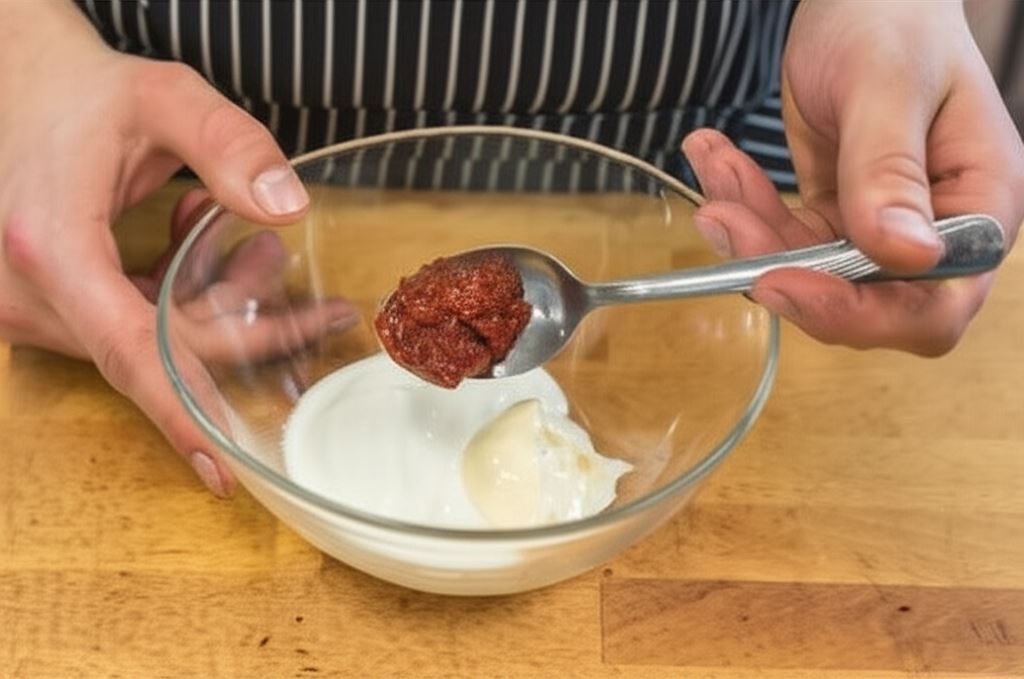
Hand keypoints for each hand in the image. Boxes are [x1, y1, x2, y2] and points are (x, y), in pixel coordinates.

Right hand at [0, 2, 349, 494]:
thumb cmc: (84, 93)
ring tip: (248, 240)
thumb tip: (289, 209)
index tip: (223, 467)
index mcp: (53, 249)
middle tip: (300, 280)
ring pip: (152, 340)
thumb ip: (229, 144)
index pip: (130, 353)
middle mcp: (33, 293)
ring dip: (213, 297)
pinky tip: (194, 232)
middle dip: (243, 320)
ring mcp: (34, 306)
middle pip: (162, 348)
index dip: (182, 412)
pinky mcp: (49, 305)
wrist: (20, 84)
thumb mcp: (165, 97)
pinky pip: (131, 325)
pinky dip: (178, 292)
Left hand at [683, 0, 1023, 354]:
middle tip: (722, 219)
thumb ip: (890, 169)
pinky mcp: (836, 213)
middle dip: (783, 268)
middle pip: (863, 302)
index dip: (858, 311)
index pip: (933, 303)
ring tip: (714, 164)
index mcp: (978, 204)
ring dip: (749, 231)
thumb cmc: (894, 20)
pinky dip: (743, 203)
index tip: (782, 281)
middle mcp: (934, 229)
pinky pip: (783, 234)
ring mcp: (880, 225)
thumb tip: (905, 254)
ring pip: (807, 272)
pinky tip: (715, 157)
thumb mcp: (887, 85)